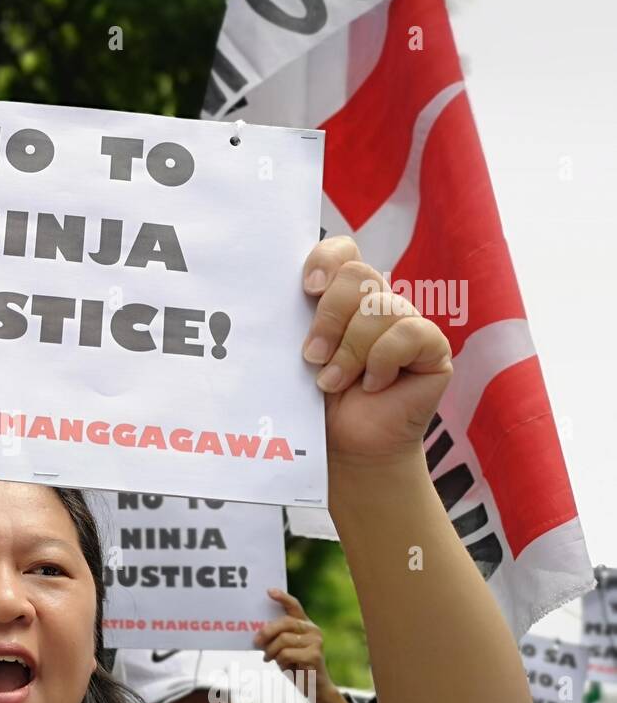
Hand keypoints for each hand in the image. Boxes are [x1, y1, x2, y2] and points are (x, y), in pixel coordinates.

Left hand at [255, 588, 348, 702]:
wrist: (314, 687)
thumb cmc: (295, 664)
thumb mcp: (284, 647)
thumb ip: (276, 636)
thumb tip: (256, 632)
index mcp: (305, 624)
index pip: (294, 606)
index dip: (282, 597)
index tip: (269, 592)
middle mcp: (313, 629)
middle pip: (284, 622)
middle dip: (266, 632)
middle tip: (255, 643)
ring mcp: (316, 641)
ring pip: (283, 639)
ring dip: (271, 651)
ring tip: (269, 658)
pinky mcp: (315, 655)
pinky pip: (286, 653)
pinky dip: (280, 661)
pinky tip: (283, 666)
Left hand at [301, 237, 452, 466]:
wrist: (345, 449)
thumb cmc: (315, 404)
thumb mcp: (295, 358)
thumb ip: (293, 324)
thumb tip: (271, 297)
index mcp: (341, 298)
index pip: (342, 252)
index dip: (325, 260)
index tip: (306, 289)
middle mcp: (376, 302)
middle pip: (357, 274)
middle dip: (328, 316)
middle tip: (311, 356)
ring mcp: (405, 322)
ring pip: (379, 307)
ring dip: (349, 350)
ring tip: (331, 383)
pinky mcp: (431, 347)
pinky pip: (408, 333)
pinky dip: (382, 361)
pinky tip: (372, 385)